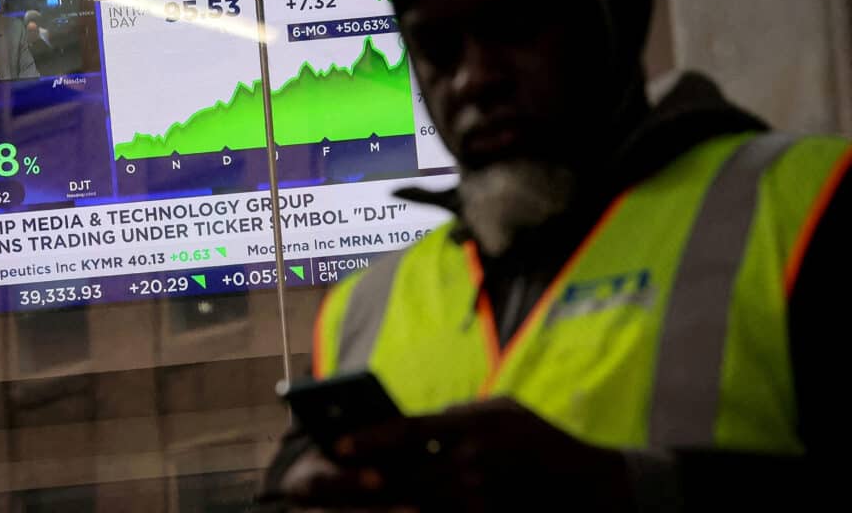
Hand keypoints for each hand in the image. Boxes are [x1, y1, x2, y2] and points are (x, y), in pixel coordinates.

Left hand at [280, 398, 631, 511]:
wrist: (592, 486)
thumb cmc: (540, 440)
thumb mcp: (503, 410)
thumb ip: (457, 416)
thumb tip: (414, 425)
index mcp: (474, 425)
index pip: (409, 431)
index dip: (370, 439)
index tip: (338, 444)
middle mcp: (473, 463)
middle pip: (402, 476)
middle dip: (358, 482)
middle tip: (320, 483)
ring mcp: (480, 499)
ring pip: (414, 506)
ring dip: (377, 506)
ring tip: (344, 503)